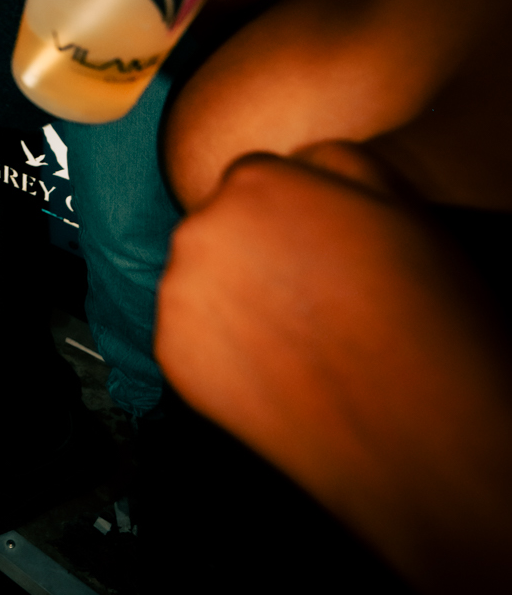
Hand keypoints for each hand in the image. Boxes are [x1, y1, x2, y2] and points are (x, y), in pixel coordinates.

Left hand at [156, 145, 511, 594]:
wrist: (418, 431)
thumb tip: (299, 163)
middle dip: (256, 254)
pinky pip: (189, 337)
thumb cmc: (423, 317)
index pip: (255, 182)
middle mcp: (200, 231)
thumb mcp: (398, 204)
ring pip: (201, 282)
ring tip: (300, 338)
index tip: (320, 252)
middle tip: (312, 299)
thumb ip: (333, 163)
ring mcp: (179, 297)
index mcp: (255, 181)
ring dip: (234, 299)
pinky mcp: (171, 357)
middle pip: (218, 228)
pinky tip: (276, 369)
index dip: (293, 220)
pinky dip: (221, 349)